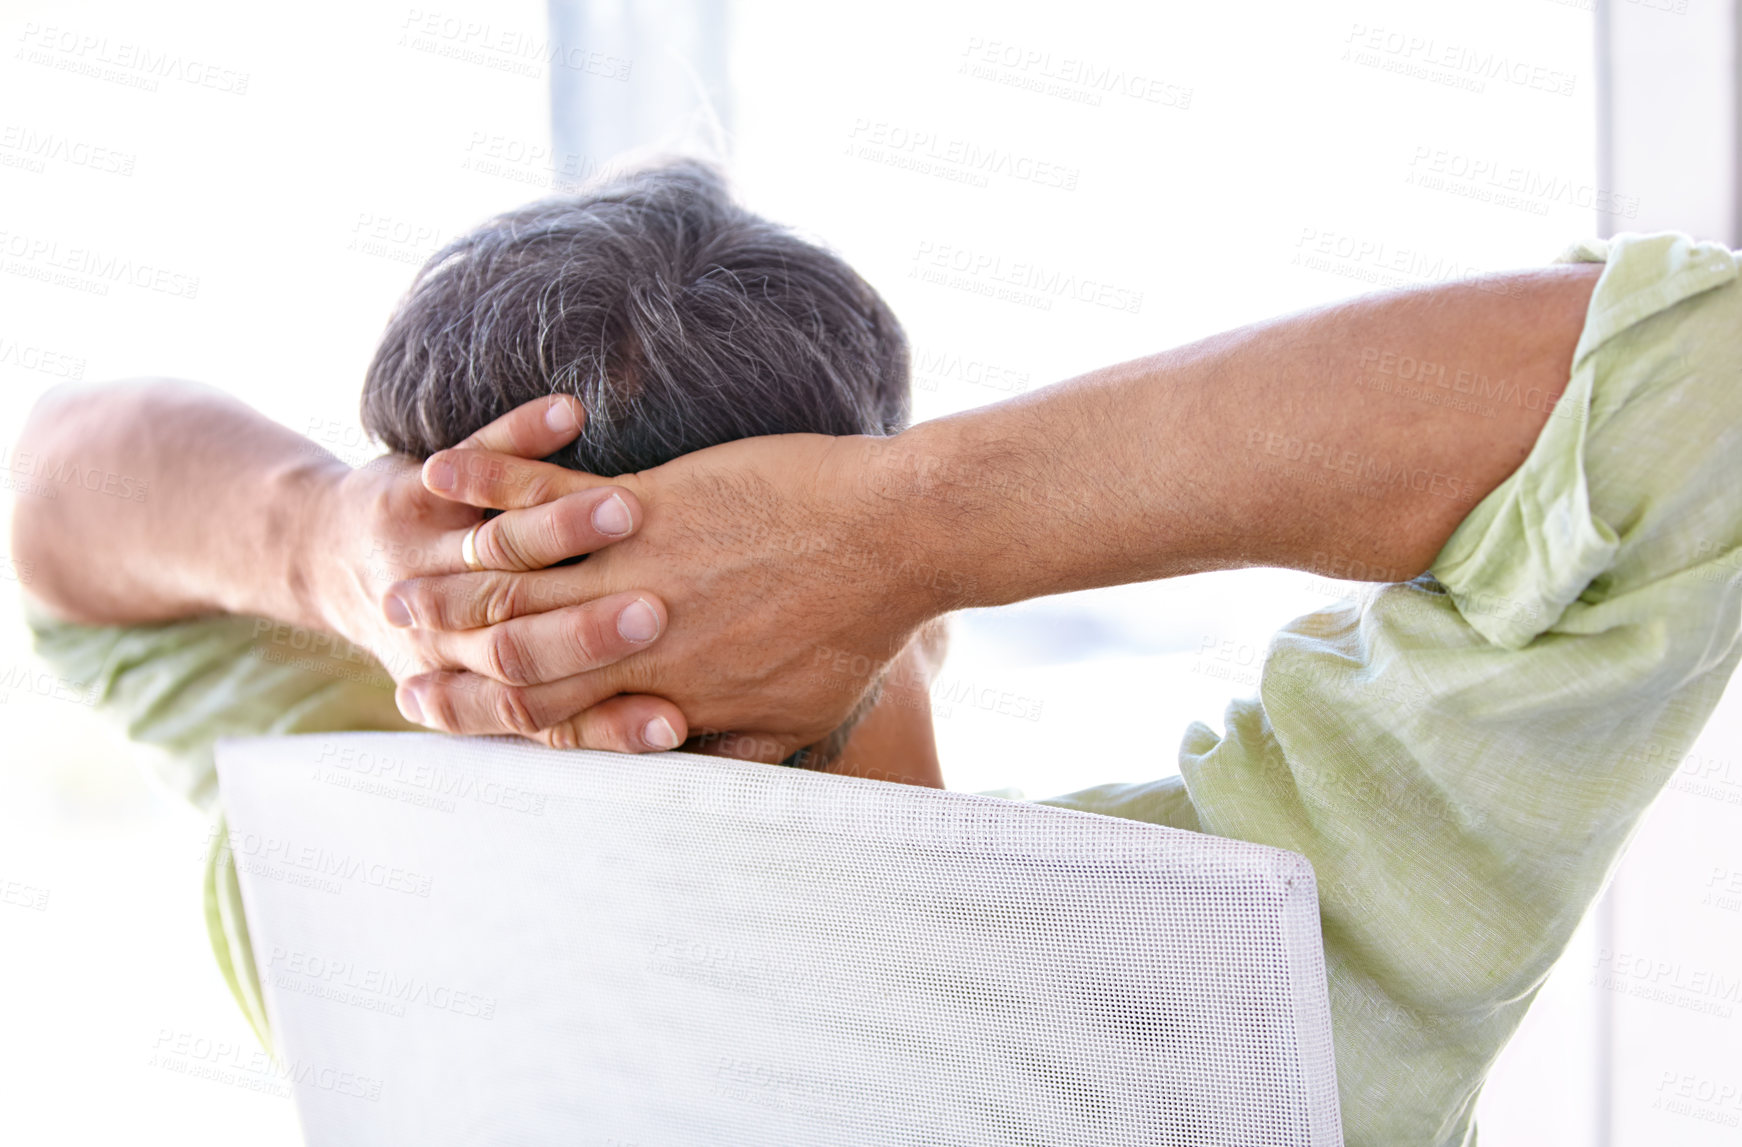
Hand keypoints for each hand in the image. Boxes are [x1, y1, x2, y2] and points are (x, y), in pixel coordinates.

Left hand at [301, 395, 688, 750]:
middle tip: (653, 615)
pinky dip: (520, 433)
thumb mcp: (497, 687)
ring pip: (500, 545)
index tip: (671, 722)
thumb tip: (679, 743)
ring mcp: (432, 556)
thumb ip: (586, 716)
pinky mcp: (425, 489)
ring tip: (624, 512)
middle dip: (589, 631)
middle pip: (523, 640)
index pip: (555, 716)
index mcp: (481, 683)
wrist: (333, 558)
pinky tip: (568, 415)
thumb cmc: (442, 630)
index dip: (613, 723)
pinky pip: (478, 457)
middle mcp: (447, 631)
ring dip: (562, 528)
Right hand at [386, 431, 956, 759]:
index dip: (488, 718)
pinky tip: (440, 473)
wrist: (900, 538)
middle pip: (516, 660)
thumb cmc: (860, 625)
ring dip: (447, 580)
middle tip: (394, 647)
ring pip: (516, 586)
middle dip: (448, 656)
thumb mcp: (801, 713)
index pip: (555, 720)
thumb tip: (698, 767)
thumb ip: (738, 743)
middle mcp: (638, 645)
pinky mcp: (651, 503)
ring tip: (393, 572)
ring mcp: (638, 570)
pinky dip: (489, 484)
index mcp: (669, 695)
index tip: (437, 711)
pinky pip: (548, 496)